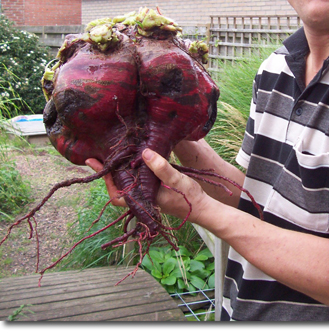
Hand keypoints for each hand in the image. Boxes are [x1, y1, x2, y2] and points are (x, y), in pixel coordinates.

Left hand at [86, 149, 209, 221]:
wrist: (202, 207)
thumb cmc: (188, 196)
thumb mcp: (175, 179)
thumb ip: (160, 167)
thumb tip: (144, 152)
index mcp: (142, 198)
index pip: (116, 191)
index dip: (104, 177)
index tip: (93, 162)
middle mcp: (142, 197)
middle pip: (119, 186)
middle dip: (109, 172)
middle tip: (99, 154)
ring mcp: (148, 194)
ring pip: (128, 183)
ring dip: (120, 170)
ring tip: (113, 154)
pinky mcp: (154, 189)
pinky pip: (138, 180)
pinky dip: (132, 170)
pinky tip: (134, 159)